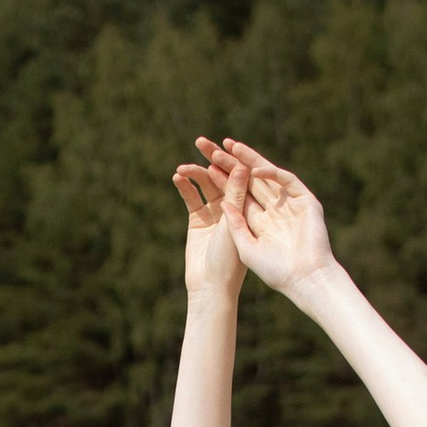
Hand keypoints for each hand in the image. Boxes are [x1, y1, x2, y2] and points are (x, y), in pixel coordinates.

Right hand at [173, 142, 243, 301]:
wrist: (210, 286)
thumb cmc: (230, 261)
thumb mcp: (234, 225)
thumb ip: (237, 196)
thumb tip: (242, 166)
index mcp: (249, 206)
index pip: (241, 175)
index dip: (232, 159)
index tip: (222, 144)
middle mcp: (233, 206)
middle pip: (222, 175)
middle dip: (211, 158)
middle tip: (200, 140)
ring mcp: (216, 212)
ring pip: (205, 184)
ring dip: (194, 172)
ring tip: (183, 168)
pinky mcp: (198, 219)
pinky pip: (191, 197)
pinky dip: (185, 187)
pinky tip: (178, 177)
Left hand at [212, 138, 333, 294]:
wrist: (305, 280)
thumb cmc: (275, 272)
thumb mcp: (245, 247)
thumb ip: (235, 224)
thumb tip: (222, 202)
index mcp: (259, 221)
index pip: (238, 194)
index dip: (223, 178)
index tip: (206, 164)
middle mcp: (274, 209)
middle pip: (249, 180)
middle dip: (232, 163)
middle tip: (212, 148)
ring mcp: (290, 203)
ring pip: (266, 175)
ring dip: (249, 160)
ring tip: (230, 147)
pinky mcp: (306, 201)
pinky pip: (287, 180)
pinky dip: (272, 173)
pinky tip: (253, 170)